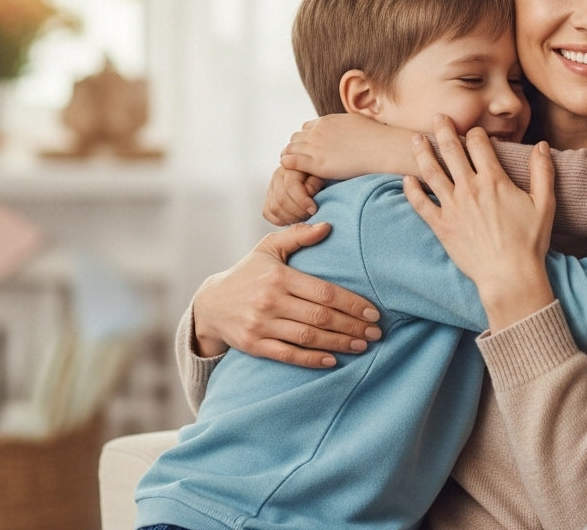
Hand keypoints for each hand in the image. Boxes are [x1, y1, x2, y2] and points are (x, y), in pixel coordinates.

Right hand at [191, 222, 382, 367]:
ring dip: (339, 343)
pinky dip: (311, 359)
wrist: (210, 304)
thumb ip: (297, 236)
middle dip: (352, 325)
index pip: (324, 292)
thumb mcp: (268, 248)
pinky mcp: (254, 345)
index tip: (374, 312)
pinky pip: (288, 355)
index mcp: (279, 276)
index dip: (352, 303)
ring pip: (308, 337)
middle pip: (321, 316)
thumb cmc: (247, 273)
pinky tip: (332, 360)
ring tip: (362, 344)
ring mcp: (261, 324)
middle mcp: (270, 300)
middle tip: (376, 332)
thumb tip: (327, 226)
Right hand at [263, 164, 324, 224]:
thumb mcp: (322, 175)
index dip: (302, 201)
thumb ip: (315, 181)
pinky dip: (280, 220)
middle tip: (310, 215)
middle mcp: (278, 176)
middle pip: (281, 200)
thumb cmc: (320, 175)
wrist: (315, 177)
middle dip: (297, 212)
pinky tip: (293, 220)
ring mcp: (271, 187)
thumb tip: (307, 191)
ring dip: (290, 217)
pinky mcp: (269, 198)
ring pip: (273, 208)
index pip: (291, 186)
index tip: (313, 209)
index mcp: (291, 167)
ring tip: (304, 217)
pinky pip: (268, 213)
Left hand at [280, 113, 418, 180]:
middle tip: (299, 161)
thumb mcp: (357, 122)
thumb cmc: (377, 138)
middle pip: (295, 138)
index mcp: (327, 121)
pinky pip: (291, 161)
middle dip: (296, 149)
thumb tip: (350, 127)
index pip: (306, 128)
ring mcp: (315, 147)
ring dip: (289, 157)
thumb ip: (346, 125)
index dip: (306, 139)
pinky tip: (291, 171)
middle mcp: (318, 132)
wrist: (382, 149)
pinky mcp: (317, 163)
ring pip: (289, 149)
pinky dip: (288, 164)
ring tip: (293, 169)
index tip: (310, 150)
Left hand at [404, 117, 556, 331]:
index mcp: (495, 181)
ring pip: (432, 171)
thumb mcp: (544, 204)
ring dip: (423, 152)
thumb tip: (542, 145)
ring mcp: (453, 207)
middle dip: (444, 130)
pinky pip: (421, 203)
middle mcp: (470, 189)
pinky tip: (406, 179)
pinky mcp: (441, 226)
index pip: (480, 145)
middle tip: (437, 117)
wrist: (509, 276)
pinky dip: (411, 190)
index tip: (473, 132)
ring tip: (416, 139)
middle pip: (452, 150)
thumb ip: (543, 172)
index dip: (476, 134)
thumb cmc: (530, 242)